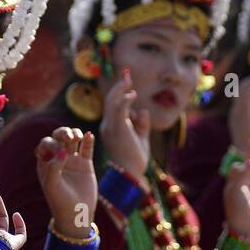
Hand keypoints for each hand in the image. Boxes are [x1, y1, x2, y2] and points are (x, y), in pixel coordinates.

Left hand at [37, 127, 96, 239]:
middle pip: (58, 138)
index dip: (51, 143)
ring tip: (77, 137)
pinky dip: (88, 140)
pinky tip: (89, 136)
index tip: (58, 152)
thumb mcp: (52, 186)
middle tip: (69, 137)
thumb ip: (53, 167)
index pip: (46, 144)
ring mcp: (72, 160)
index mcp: (46, 163)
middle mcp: (58, 159)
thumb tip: (62, 151)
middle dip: (63, 133)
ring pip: (73, 140)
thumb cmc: (60, 201)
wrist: (77, 214)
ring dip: (74, 133)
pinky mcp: (86, 164)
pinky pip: (87, 148)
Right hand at [100, 69, 150, 187]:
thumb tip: (142, 110)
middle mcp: (108, 125)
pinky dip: (124, 99)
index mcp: (111, 128)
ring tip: (128, 79)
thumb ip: (142, 125)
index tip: (127, 82)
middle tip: (127, 74)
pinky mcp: (116, 128)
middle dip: (119, 86)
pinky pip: (118, 108)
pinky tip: (133, 94)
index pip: (113, 106)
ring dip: (120, 89)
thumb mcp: (141, 139)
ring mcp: (110, 126)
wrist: (129, 174)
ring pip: (112, 101)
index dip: (120, 92)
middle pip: (110, 100)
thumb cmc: (135, 161)